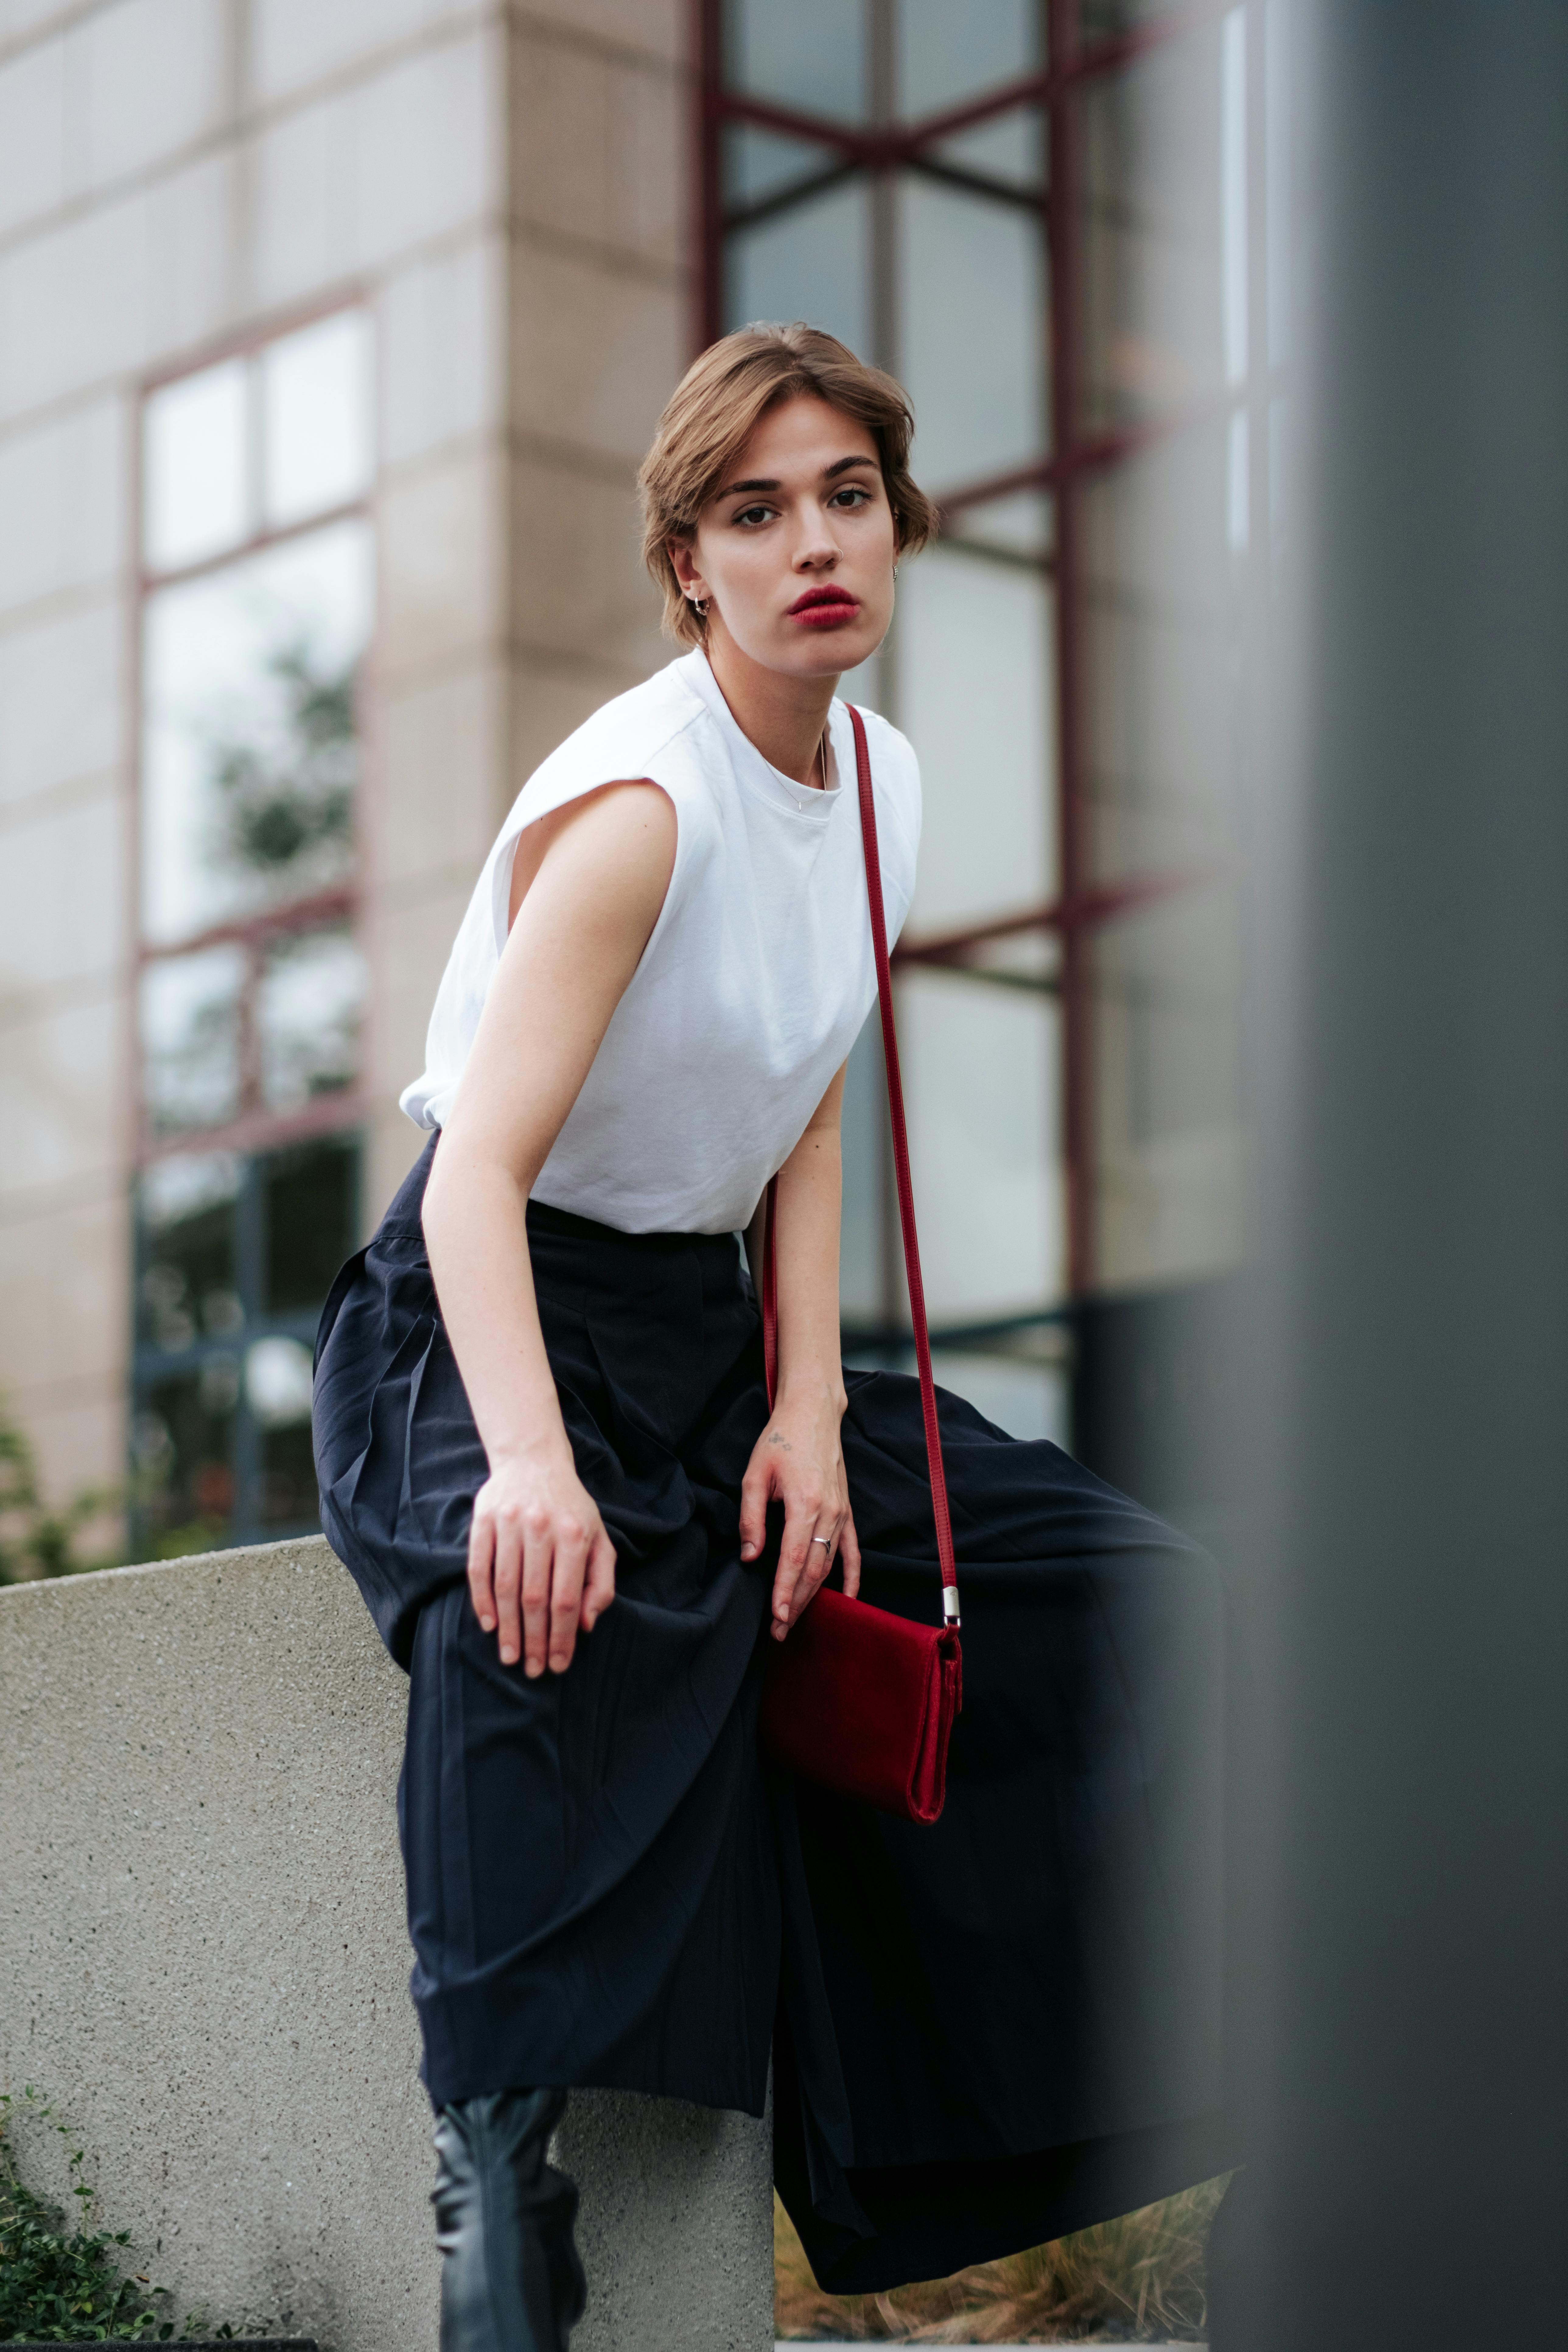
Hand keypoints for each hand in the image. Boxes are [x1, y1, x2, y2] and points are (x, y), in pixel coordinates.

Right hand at [467, 1444, 615, 1675]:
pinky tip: (490, 1625)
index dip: (562, 1636)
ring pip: (506, 1587)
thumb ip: (600, 1582)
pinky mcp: (483, 1521)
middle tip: (532, 1670)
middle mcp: (540, 1528)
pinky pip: (479, 1568)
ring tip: (510, 1657)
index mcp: (574, 1534)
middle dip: (534, 1640)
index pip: (566, 1597)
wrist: (533, 1461)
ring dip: (508, 1628)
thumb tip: (586, 1624)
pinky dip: (482, 1600)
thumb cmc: (570, 1509)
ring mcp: (509, 1523)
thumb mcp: (598, 1538)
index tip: (558, 1664)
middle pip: (535, 1597)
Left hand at [738, 1386, 860, 1640]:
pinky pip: (852, 1551)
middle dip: (797, 1603)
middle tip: (779, 1631)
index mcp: (805, 1503)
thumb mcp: (754, 1474)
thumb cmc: (780, 1440)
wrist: (813, 1413)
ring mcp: (841, 1513)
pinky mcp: (846, 1510)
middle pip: (814, 1570)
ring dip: (815, 1596)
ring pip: (829, 1565)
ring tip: (796, 1620)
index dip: (785, 1592)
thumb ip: (751, 1517)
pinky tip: (848, 1599)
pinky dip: (852, 1577)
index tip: (777, 1617)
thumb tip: (750, 1556)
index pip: (794, 1560)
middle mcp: (828, 1512)